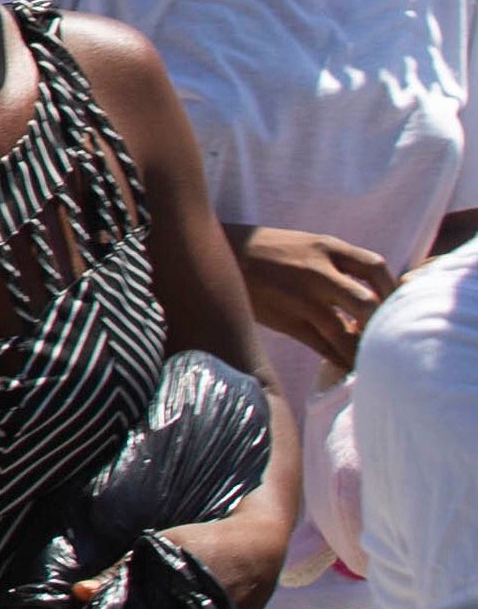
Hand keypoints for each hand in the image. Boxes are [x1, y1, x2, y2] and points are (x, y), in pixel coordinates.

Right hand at [233, 222, 396, 376]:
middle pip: (368, 304)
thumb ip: (336, 264)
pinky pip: (323, 347)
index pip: (376, 267)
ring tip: (369, 359)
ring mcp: (301, 298)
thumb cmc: (265, 250)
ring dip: (361, 350)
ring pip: (346, 333)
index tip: (394, 304)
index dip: (392, 290)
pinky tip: (345, 364)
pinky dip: (338, 359)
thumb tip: (372, 295)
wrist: (214, 253)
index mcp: (325, 246)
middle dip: (381, 324)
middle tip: (386, 335)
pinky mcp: (286, 321)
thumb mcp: (305, 244)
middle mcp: (318, 271)